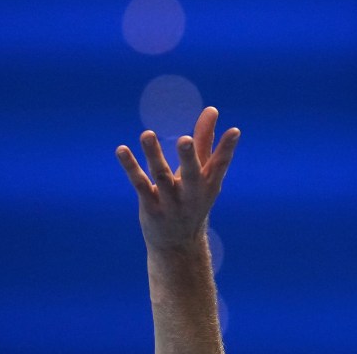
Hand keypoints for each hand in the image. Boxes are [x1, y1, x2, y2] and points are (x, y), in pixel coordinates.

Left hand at [116, 107, 239, 251]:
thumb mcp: (203, 174)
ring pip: (161, 176)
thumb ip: (205, 140)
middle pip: (191, 174)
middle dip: (188, 157)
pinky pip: (139, 184)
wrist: (178, 247)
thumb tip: (212, 109)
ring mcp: (170, 203)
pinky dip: (130, 167)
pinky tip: (122, 150)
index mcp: (209, 185)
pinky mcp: (150, 207)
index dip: (228, 148)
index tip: (234, 130)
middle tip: (185, 139)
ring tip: (146, 134)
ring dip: (154, 155)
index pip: (220, 165)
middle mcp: (192, 194)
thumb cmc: (193, 200)